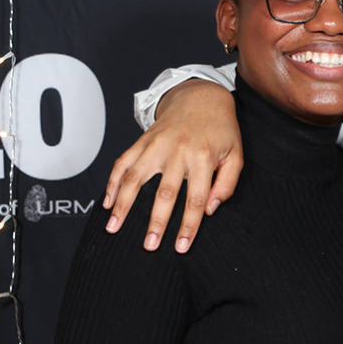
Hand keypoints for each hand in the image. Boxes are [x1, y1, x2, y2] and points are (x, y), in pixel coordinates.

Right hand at [102, 80, 242, 252]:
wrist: (200, 97)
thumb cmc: (221, 130)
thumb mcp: (236, 155)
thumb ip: (227, 184)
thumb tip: (210, 210)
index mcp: (203, 157)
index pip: (196, 199)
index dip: (189, 226)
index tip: (181, 246)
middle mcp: (177, 151)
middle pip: (165, 193)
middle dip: (156, 222)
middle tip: (149, 245)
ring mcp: (156, 145)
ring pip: (136, 178)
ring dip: (123, 205)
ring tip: (114, 227)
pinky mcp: (142, 141)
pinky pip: (122, 162)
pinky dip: (112, 182)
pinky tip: (107, 201)